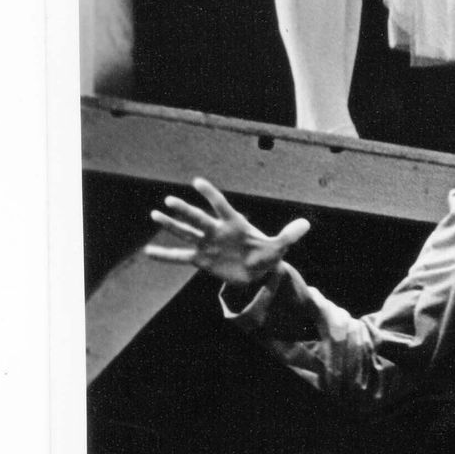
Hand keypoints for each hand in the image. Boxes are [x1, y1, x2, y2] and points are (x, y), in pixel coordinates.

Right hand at [144, 177, 309, 291]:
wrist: (257, 271)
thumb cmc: (266, 254)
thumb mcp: (280, 247)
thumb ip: (289, 235)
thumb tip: (306, 224)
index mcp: (234, 224)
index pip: (221, 206)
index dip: (210, 194)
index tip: (197, 182)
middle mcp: (216, 231)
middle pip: (199, 219)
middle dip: (186, 211)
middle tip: (170, 200)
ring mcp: (207, 244)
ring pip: (186, 233)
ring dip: (171, 225)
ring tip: (154, 215)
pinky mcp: (201, 260)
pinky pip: (179, 257)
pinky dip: (164, 256)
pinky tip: (148, 253)